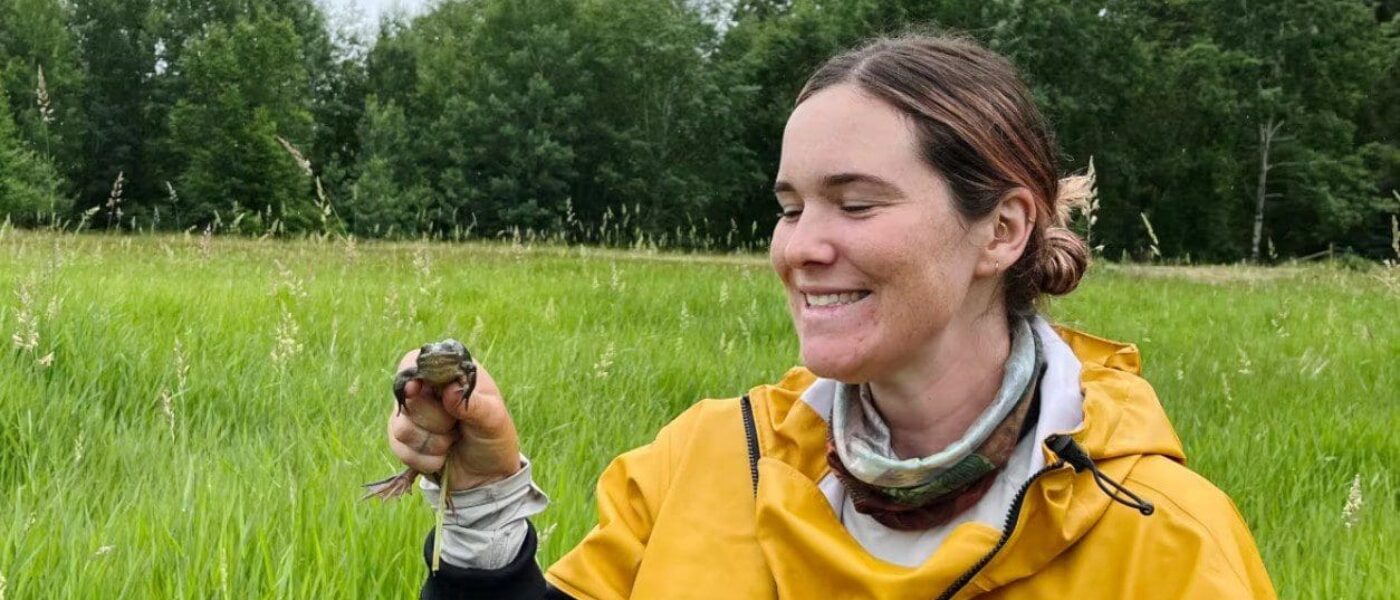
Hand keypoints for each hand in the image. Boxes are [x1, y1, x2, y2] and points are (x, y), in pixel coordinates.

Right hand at [387, 349, 521, 490]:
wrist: (488, 475)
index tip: (416, 389)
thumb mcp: (493, 420)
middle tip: (456, 426)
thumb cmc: (494, 438)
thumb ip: (474, 404)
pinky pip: (399, 448)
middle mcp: (426, 390)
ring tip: (452, 441)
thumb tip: (449, 391)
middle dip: (435, 420)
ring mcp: (412, 414)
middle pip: (408, 398)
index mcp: (449, 373)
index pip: (416, 361)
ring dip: (432, 443)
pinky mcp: (403, 440)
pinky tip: (441, 458)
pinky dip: (424, 459)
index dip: (413, 376)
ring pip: (402, 427)